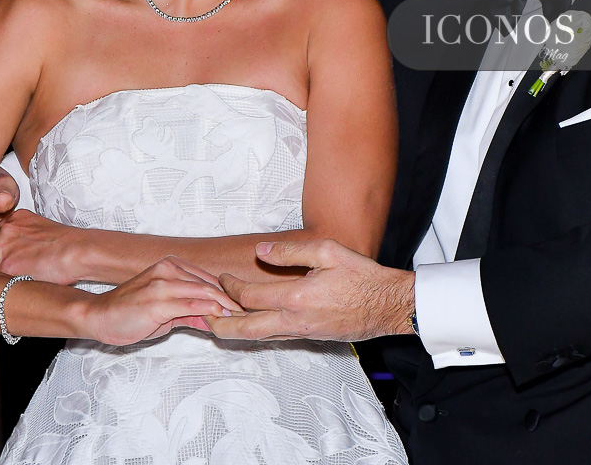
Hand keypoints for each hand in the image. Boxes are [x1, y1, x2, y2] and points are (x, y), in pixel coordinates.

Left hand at [0, 209, 84, 283]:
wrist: (77, 251)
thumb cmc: (68, 244)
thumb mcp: (43, 230)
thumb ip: (24, 236)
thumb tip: (21, 252)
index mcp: (16, 218)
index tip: (1, 250)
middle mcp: (5, 229)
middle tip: (1, 264)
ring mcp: (1, 248)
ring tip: (4, 277)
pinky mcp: (3, 267)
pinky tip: (10, 286)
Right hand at [89, 255, 243, 343]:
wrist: (100, 317)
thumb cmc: (131, 313)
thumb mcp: (166, 312)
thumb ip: (190, 311)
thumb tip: (215, 319)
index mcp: (171, 266)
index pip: (208, 278)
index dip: (228, 293)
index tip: (246, 306)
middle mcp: (168, 269)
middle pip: (210, 283)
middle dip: (232, 300)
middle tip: (251, 313)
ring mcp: (163, 283)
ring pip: (204, 292)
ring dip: (226, 306)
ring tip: (241, 318)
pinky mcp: (158, 300)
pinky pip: (191, 305)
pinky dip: (210, 312)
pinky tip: (221, 320)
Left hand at [206, 238, 414, 341]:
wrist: (388, 305)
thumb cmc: (362, 276)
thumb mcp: (327, 251)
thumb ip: (292, 252)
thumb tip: (261, 252)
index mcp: (297, 298)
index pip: (250, 296)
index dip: (230, 287)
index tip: (221, 279)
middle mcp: (296, 321)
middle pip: (246, 329)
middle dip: (220, 324)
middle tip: (201, 317)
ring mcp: (303, 333)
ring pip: (260, 337)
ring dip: (236, 330)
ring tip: (219, 322)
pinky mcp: (312, 337)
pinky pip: (277, 336)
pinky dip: (258, 330)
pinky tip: (253, 322)